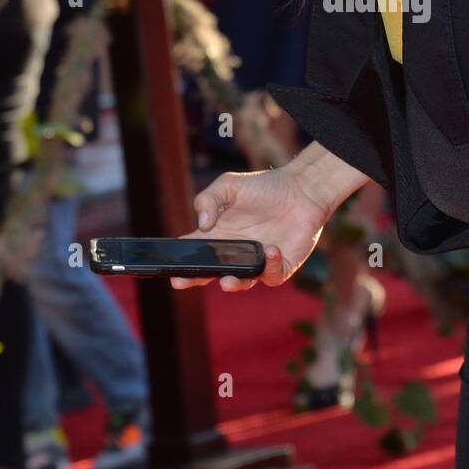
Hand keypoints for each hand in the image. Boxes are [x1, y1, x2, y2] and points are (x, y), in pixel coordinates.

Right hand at [170, 166, 330, 291]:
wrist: (302, 189)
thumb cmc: (264, 188)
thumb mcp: (229, 185)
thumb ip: (209, 199)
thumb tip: (202, 225)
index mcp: (219, 235)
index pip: (194, 251)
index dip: (179, 260)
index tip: (166, 265)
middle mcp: (235, 253)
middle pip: (210, 273)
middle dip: (195, 279)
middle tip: (180, 280)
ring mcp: (257, 262)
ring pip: (241, 282)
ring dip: (233, 283)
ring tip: (226, 281)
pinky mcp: (281, 266)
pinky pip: (272, 275)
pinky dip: (269, 266)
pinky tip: (270, 249)